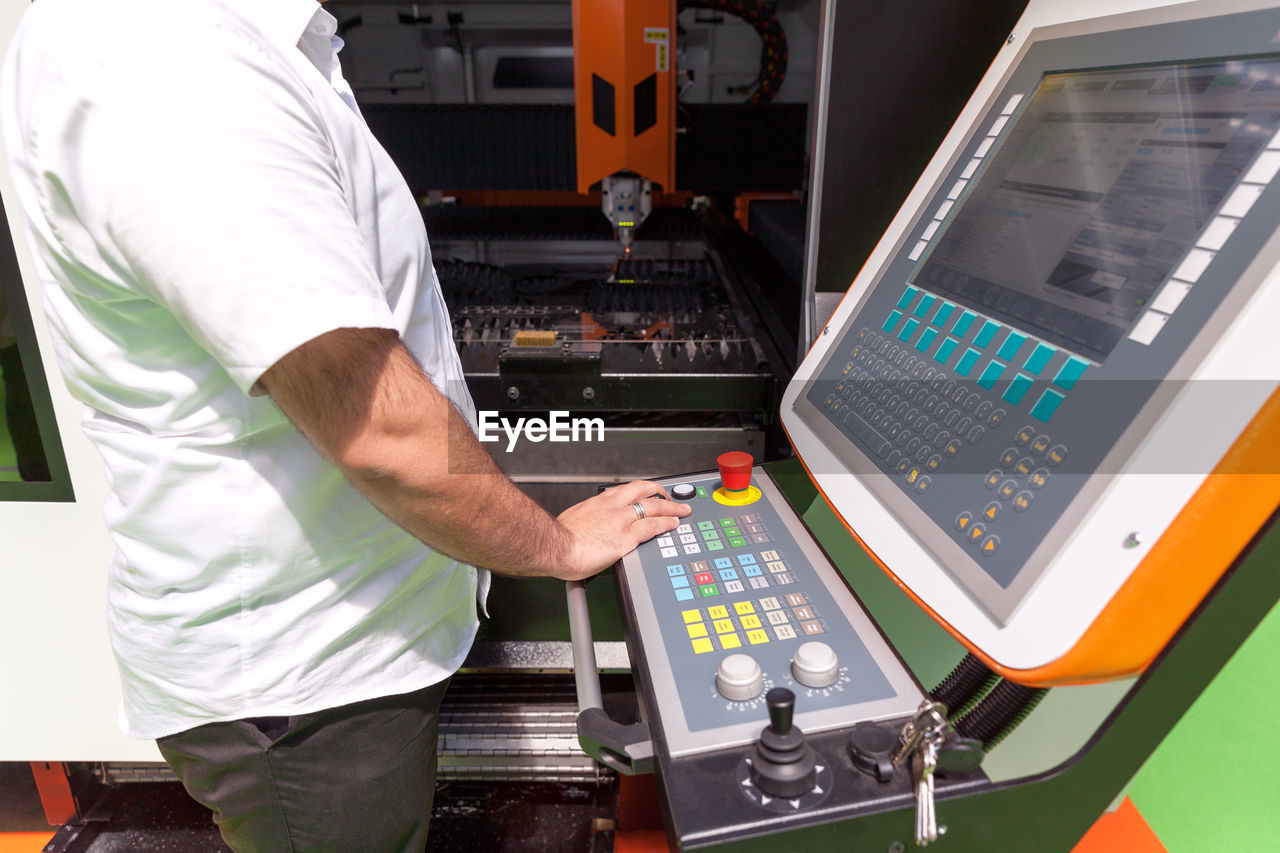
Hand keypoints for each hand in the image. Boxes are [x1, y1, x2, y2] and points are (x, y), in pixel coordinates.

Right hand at [555, 480, 691, 580]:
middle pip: (643, 490)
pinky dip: (666, 523)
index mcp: (598, 502)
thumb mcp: (572, 521)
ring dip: (671, 507)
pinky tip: (674, 524)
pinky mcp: (627, 536)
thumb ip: (585, 522)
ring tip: (681, 510)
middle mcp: (612, 506)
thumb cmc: (558, 539)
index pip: (624, 491)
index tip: (644, 493)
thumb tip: (584, 531)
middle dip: (659, 492)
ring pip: (653, 507)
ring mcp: (621, 520)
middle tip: (668, 496)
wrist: (556, 547)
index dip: (639, 491)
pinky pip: (653, 526)